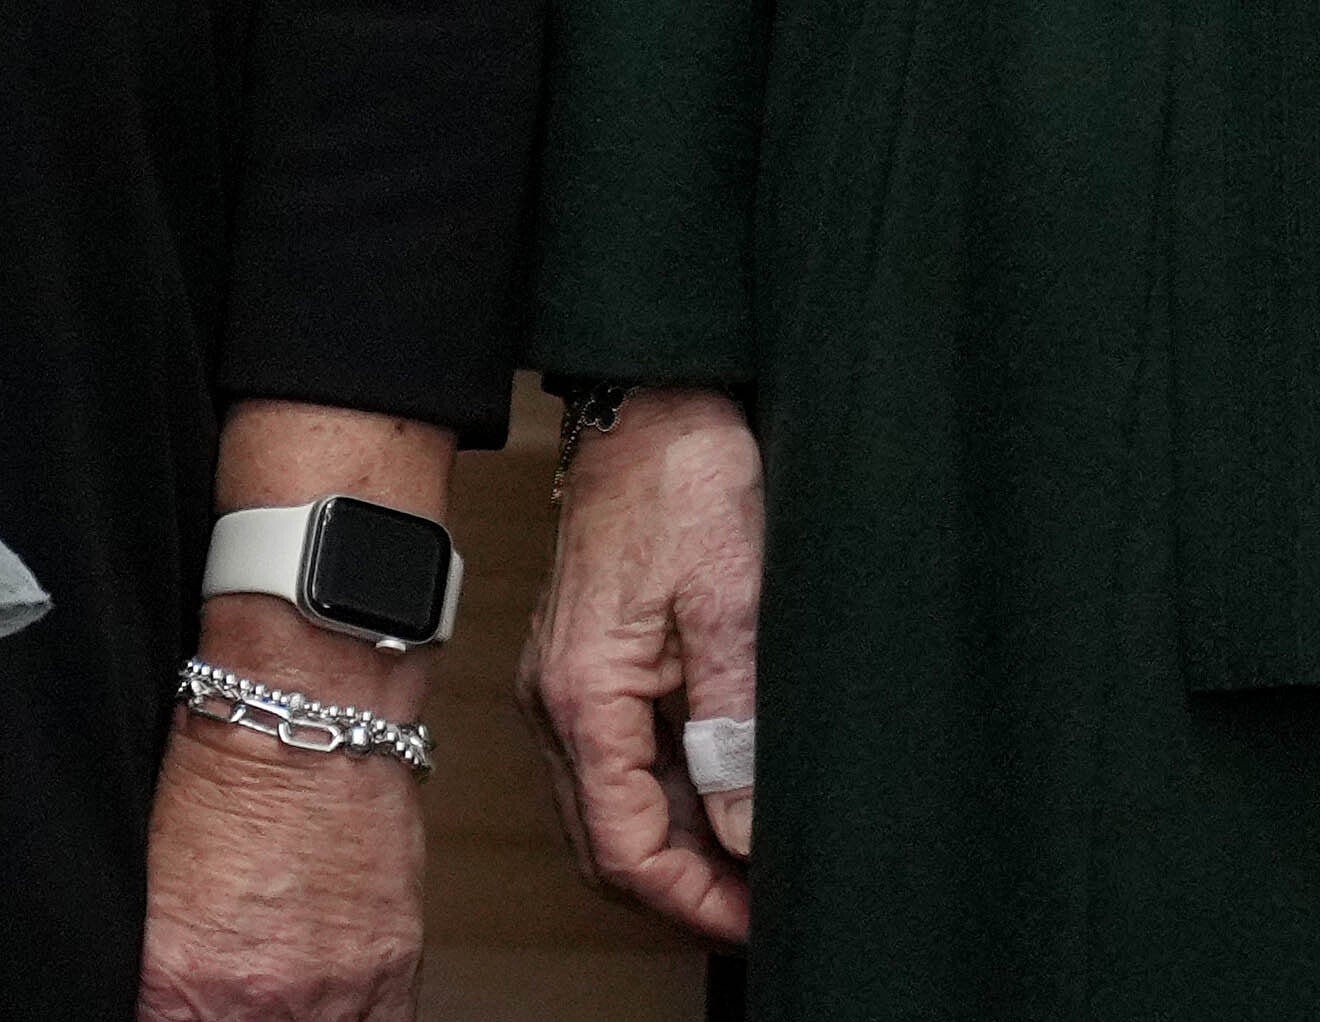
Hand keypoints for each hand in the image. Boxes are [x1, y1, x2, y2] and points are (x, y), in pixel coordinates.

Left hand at [141, 640, 425, 1019]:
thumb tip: (170, 999)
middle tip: (240, 987)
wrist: (305, 715)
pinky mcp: (389, 968)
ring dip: (294, 1018)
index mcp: (176, 980)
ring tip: (287, 986)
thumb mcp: (157, 891)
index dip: (176, 1020)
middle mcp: (251, 998)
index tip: (190, 1004)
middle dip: (234, 1016)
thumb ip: (166, 973)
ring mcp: (326, 990)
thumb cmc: (228, 776)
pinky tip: (335, 1004)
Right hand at [525, 386, 768, 945]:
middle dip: (683, 892)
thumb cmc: (685, 479)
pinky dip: (669, 800)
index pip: (624, 847)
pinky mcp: (585, 668)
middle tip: (762, 910)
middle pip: (607, 845)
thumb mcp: (731, 602)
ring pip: (610, 810)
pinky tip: (727, 800)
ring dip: (678, 851)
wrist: (650, 400)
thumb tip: (744, 830)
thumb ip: (732, 722)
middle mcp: (557, 702)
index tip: (758, 918)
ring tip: (757, 866)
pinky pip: (617, 763)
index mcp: (583, 694)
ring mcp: (564, 686)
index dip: (691, 901)